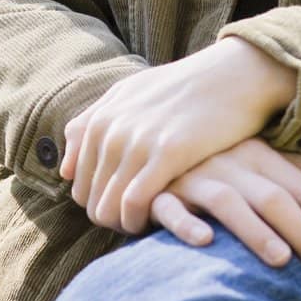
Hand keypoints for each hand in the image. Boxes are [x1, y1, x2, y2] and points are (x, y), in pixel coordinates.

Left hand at [59, 40, 284, 234]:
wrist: (234, 74)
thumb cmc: (187, 88)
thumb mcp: (133, 94)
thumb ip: (93, 125)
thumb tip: (65, 170)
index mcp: (101, 118)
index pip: (79, 184)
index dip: (101, 204)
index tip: (128, 209)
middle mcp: (111, 129)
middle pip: (91, 201)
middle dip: (112, 218)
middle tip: (142, 222)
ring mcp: (137, 140)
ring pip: (107, 208)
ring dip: (125, 225)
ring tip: (151, 225)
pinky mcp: (167, 153)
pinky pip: (134, 204)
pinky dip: (140, 221)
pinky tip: (159, 222)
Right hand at [148, 138, 300, 278]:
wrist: (153, 144)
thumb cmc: (218, 163)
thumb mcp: (261, 164)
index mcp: (259, 154)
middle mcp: (230, 162)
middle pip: (274, 198)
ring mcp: (194, 176)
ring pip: (229, 202)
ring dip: (254, 230)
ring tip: (281, 260)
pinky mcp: (157, 193)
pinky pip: (169, 208)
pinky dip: (186, 224)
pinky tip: (204, 242)